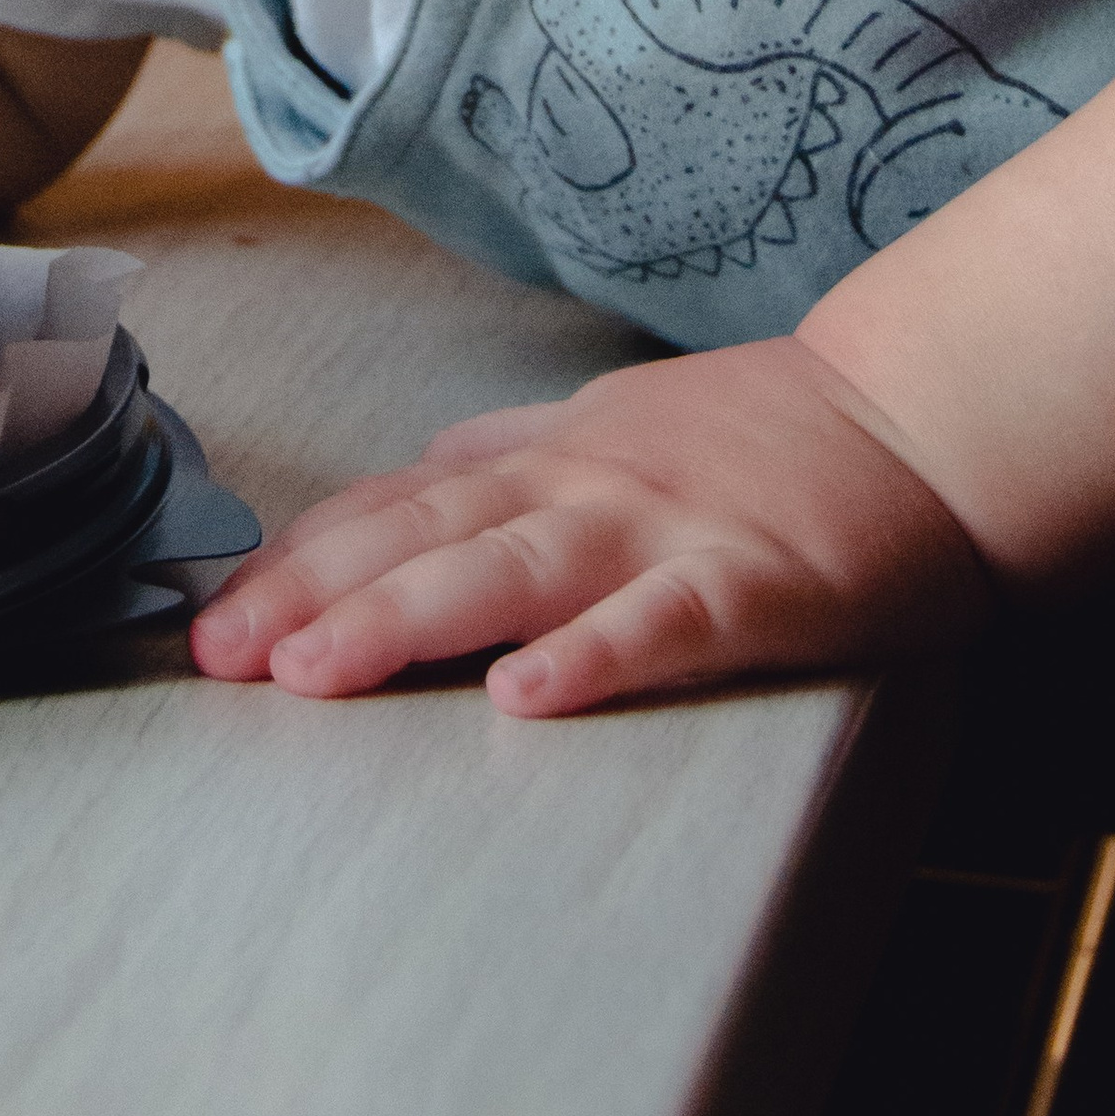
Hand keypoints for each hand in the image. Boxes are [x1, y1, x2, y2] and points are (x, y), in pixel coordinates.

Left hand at [190, 335, 990, 715]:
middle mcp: (577, 484)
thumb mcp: (602, 428)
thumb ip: (502, 460)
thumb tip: (402, 483)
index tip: (206, 610)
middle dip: (307, 594)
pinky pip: (658, 623)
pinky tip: (524, 697)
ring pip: (508, 571)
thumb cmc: (755, 435)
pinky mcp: (746, 582)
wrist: (908, 419)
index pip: (392, 504)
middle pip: (421, 535)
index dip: (295, 557)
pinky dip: (590, 657)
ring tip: (313, 673)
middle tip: (214, 655)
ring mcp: (658, 528)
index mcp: (539, 458)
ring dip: (402, 619)